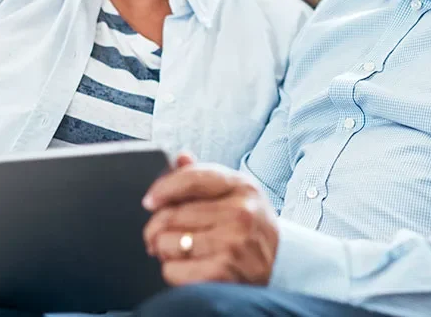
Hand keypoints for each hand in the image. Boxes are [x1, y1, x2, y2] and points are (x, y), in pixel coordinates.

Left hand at [143, 153, 278, 286]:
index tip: (149, 201)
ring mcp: (233, 243)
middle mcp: (240, 213)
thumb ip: (205, 177)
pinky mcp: (223, 272)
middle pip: (171, 215)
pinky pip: (172, 270)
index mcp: (242, 187)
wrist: (280, 264)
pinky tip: (188, 268)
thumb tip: (180, 157)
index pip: (191, 179)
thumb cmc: (251, 227)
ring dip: (164, 250)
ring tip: (180, 251)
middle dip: (156, 228)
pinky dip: (172, 272)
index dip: (163, 189)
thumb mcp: (237, 195)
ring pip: (167, 243)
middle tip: (157, 236)